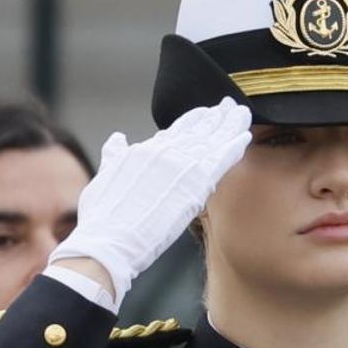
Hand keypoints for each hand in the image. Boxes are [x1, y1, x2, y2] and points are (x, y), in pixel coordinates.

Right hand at [48, 97, 251, 301]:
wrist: (108, 240)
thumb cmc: (102, 218)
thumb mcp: (104, 175)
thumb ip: (114, 154)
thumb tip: (118, 138)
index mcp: (145, 150)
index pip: (176, 130)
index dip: (193, 119)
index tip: (205, 113)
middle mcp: (165, 153)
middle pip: (197, 129)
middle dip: (214, 117)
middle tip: (228, 106)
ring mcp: (181, 166)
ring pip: (212, 138)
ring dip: (229, 124)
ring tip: (241, 113)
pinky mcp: (196, 185)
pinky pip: (221, 159)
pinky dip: (234, 146)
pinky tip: (244, 136)